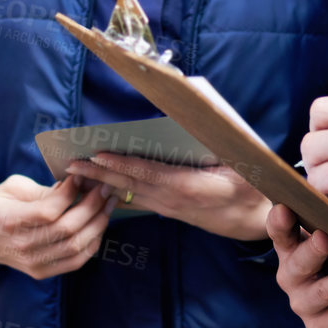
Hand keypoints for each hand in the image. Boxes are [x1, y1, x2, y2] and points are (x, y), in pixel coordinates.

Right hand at [0, 174, 112, 278]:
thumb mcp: (12, 187)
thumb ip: (43, 189)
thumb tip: (75, 186)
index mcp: (10, 220)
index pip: (49, 211)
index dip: (70, 193)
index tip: (80, 177)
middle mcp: (22, 245)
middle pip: (67, 228)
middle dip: (92, 205)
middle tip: (105, 188)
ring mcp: (33, 263)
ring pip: (76, 246)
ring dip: (98, 223)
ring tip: (108, 204)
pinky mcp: (42, 272)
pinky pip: (76, 261)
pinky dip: (92, 243)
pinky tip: (99, 225)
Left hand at [66, 153, 271, 241]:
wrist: (257, 219)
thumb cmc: (251, 185)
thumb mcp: (240, 161)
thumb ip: (217, 138)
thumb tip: (195, 108)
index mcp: (188, 186)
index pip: (147, 173)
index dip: (121, 164)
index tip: (97, 154)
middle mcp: (173, 200)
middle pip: (129, 185)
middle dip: (98, 174)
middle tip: (70, 165)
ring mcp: (170, 209)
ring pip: (129, 194)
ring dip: (101, 184)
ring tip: (76, 175)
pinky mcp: (170, 211)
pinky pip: (138, 200)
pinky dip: (116, 191)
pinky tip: (101, 185)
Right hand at [267, 202, 327, 327]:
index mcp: (289, 249)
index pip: (279, 233)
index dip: (279, 221)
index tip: (285, 208)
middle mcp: (289, 277)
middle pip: (298, 264)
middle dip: (313, 251)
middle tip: (327, 239)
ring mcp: (302, 304)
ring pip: (324, 292)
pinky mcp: (319, 326)